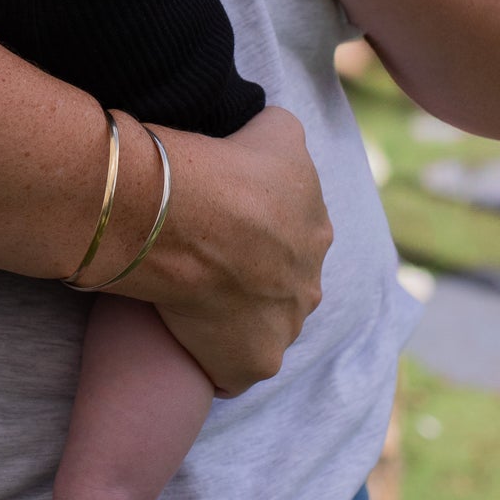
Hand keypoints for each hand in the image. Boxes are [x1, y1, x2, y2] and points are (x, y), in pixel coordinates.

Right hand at [122, 108, 331, 396]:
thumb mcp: (275, 128)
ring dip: (235, 319)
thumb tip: (277, 133)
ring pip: (263, 328)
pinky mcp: (254, 362)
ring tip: (190, 300)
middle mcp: (312, 284)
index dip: (251, 230)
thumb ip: (285, 135)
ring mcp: (286, 328)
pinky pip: (233, 370)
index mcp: (318, 231)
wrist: (182, 215)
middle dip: (252, 279)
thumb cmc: (221, 165)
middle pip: (281, 286)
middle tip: (203, 262)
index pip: (288, 235)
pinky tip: (187, 338)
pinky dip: (215, 360)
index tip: (216, 223)